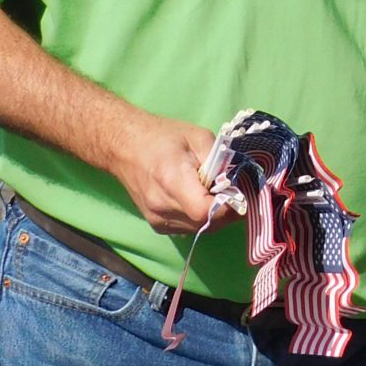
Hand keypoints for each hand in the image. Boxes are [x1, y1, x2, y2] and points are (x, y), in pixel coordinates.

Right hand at [106, 112, 228, 234]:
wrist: (124, 147)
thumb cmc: (163, 137)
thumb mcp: (199, 138)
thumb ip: (221, 161)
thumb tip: (239, 181)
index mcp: (172, 181)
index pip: (206, 211)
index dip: (228, 206)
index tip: (240, 192)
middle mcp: (162, 207)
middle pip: (206, 223)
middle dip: (227, 211)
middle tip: (234, 191)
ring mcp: (157, 219)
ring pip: (199, 229)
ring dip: (215, 216)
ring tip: (216, 193)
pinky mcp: (157, 225)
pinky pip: (188, 229)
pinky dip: (201, 219)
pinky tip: (199, 199)